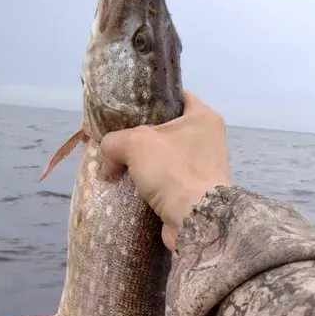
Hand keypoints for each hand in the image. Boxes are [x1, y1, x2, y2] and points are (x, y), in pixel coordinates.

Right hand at [100, 91, 231, 249]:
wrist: (195, 219)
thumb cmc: (172, 170)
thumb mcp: (135, 144)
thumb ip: (114, 141)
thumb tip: (107, 159)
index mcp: (203, 117)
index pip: (175, 96)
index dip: (150, 98)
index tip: (127, 107)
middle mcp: (207, 139)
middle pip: (166, 129)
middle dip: (140, 135)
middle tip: (116, 139)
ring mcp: (203, 167)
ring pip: (164, 157)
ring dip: (142, 163)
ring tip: (116, 164)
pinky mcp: (194, 192)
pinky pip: (166, 181)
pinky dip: (149, 184)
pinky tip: (128, 186)